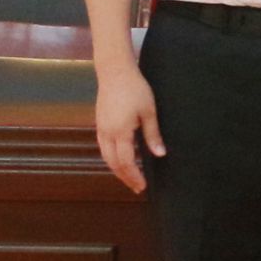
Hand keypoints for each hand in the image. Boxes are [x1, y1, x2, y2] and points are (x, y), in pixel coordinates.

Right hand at [92, 58, 164, 191]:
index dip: (134, 176)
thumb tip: (160, 154)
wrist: (115, 72)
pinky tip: (119, 160)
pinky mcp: (100, 123)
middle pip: (113, 163)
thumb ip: (153, 135)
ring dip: (117, 169)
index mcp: (120, 132)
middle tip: (137, 187)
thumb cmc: (135, 89)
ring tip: (129, 177)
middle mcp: (107, 133)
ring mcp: (101, 128)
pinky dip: (111, 158)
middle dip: (125, 177)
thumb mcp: (149, 112)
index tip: (143, 186)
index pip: (126, 162)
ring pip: (106, 156)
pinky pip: (103, 147)